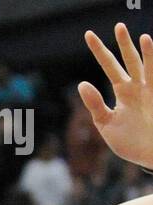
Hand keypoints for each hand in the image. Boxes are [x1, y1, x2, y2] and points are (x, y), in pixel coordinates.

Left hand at [80, 24, 152, 165]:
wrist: (149, 155)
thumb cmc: (129, 142)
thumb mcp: (106, 125)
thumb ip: (95, 105)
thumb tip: (82, 83)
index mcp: (122, 92)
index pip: (109, 65)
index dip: (100, 50)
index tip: (89, 35)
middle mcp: (137, 86)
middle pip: (128, 60)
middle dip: (123, 44)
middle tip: (118, 26)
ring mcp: (149, 90)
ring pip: (144, 65)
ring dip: (142, 51)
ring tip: (137, 36)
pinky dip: (151, 61)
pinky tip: (148, 45)